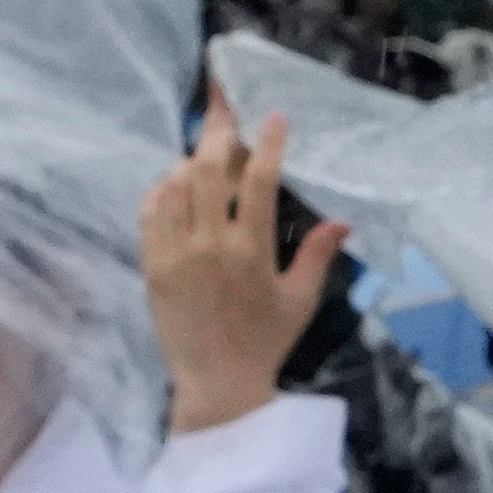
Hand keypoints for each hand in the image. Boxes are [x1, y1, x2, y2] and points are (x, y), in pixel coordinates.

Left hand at [140, 104, 348, 434]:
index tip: (272, 116)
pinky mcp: (151, 265)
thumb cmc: (265, 342)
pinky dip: (162, 188)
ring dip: (190, 161)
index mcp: (251, 252)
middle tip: (224, 108)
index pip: (258, 182)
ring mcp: (175, 254)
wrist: (216, 384)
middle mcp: (209, 246)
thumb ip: (317, 255)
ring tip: (204, 154)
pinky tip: (176, 184)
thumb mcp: (299, 300)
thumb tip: (342, 222)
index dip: (266, 143)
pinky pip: (150, 211)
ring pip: (175, 184)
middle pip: (207, 170)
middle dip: (217, 132)